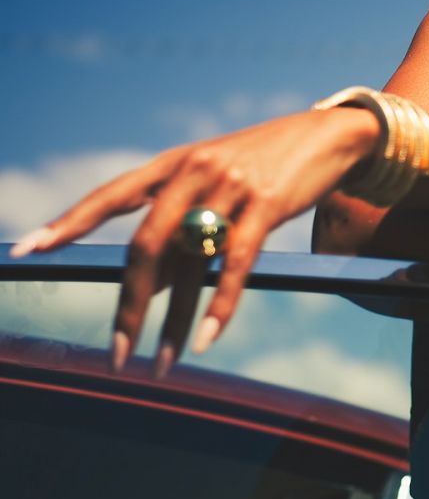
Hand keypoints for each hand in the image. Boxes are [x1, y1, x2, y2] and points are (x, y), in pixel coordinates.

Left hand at [10, 108, 378, 372]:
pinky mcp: (267, 205)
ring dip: (171, 322)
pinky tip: (205, 339)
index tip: (28, 250)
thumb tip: (154, 281)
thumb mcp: (217, 184)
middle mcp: (193, 172)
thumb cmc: (267, 166)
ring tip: (161, 364)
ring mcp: (230, 187)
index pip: (110, 196)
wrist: (329, 135)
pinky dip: (219, 307)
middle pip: (145, 245)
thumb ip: (185, 223)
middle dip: (129, 305)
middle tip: (116, 353)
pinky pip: (236, 264)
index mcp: (173, 164)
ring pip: (189, 265)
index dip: (69, 223)